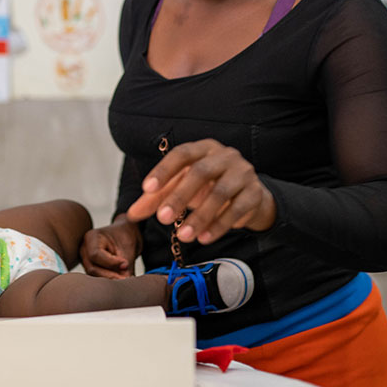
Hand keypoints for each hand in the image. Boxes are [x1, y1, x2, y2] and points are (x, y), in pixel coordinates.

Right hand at [80, 218, 140, 278]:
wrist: (125, 236)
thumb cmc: (125, 238)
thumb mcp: (127, 249)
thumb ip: (125, 266)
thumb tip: (124, 281)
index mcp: (92, 237)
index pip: (96, 254)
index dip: (111, 263)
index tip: (125, 265)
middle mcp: (84, 249)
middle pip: (93, 268)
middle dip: (110, 275)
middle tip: (127, 278)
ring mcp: (85, 259)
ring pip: (94, 275)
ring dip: (110, 279)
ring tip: (125, 278)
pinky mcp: (90, 268)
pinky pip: (97, 277)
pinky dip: (109, 279)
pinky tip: (120, 278)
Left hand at [125, 139, 275, 244]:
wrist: (248, 195)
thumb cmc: (208, 186)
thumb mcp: (181, 187)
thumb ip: (156, 198)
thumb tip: (131, 214)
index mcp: (203, 148)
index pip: (181, 154)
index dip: (163, 170)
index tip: (146, 189)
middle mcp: (224, 155)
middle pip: (200, 172)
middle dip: (179, 197)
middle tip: (162, 219)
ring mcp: (242, 172)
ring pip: (220, 193)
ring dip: (200, 216)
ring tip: (183, 236)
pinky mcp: (255, 193)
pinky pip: (238, 208)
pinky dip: (220, 225)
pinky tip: (205, 238)